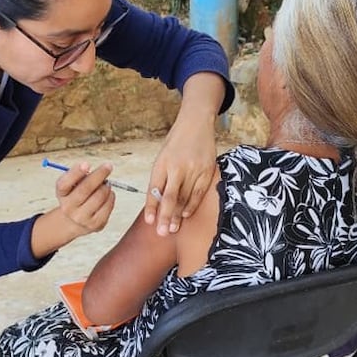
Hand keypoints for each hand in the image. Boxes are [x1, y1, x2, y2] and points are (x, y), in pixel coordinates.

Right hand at [54, 162, 115, 235]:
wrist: (75, 220)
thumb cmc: (76, 196)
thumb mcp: (71, 185)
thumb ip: (80, 176)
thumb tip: (100, 172)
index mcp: (61, 194)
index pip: (65, 183)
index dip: (75, 173)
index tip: (87, 164)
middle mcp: (68, 207)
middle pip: (85, 189)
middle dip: (99, 175)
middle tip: (108, 166)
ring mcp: (82, 218)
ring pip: (100, 196)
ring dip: (106, 186)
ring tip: (105, 184)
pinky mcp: (95, 224)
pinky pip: (108, 205)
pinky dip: (111, 196)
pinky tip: (107, 194)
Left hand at [144, 118, 217, 235]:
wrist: (196, 123)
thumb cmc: (176, 143)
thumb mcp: (162, 157)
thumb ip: (161, 178)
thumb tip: (157, 202)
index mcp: (162, 163)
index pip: (155, 189)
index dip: (151, 207)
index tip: (149, 221)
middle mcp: (177, 167)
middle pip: (171, 197)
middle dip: (165, 216)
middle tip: (162, 232)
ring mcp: (194, 169)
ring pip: (185, 198)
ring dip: (178, 215)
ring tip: (172, 229)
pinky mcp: (207, 170)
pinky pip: (199, 193)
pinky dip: (192, 205)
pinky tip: (185, 215)